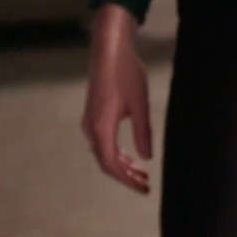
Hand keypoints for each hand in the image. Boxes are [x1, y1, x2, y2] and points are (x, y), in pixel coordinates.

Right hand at [82, 4, 152, 193]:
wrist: (109, 49)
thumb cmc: (126, 74)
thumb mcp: (140, 105)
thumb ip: (143, 133)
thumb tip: (146, 158)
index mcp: (101, 128)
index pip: (111, 165)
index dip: (127, 180)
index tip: (144, 188)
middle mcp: (91, 128)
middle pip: (106, 162)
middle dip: (126, 175)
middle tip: (146, 184)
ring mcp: (89, 121)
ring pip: (103, 152)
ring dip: (121, 164)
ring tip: (141, 172)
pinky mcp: (93, 114)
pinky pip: (102, 142)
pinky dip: (116, 152)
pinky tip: (129, 154)